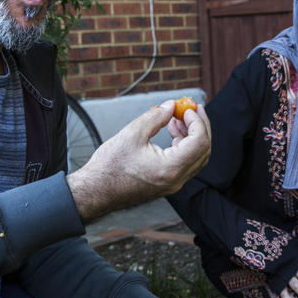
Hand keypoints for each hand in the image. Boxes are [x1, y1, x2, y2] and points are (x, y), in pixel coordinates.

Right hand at [67, 100, 211, 220]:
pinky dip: (183, 145)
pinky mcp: (167, 184)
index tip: (188, 107)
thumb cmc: (109, 166)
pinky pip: (184, 163)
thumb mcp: (132, 133)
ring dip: (191, 135)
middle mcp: (176, 180)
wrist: (95, 191)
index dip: (197, 121)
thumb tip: (172, 106)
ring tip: (177, 117)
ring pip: (195, 157)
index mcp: (170, 168)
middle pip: (203, 151)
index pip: (199, 142)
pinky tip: (172, 131)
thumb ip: (156, 117)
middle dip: (200, 126)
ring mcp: (173, 184)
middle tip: (192, 108)